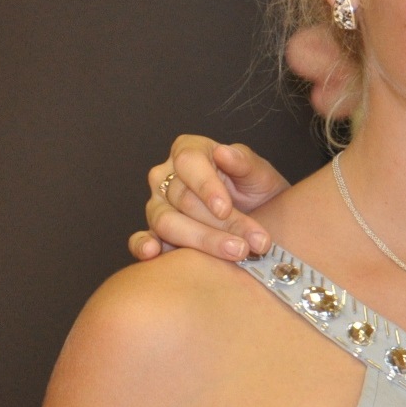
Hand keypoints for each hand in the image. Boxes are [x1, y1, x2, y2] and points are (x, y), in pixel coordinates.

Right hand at [130, 137, 290, 262]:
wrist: (264, 217)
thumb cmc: (258, 189)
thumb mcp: (260, 173)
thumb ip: (244, 162)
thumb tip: (224, 153)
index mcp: (190, 152)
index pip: (189, 162)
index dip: (206, 186)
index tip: (225, 209)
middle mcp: (167, 176)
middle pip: (183, 199)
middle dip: (220, 224)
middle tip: (248, 244)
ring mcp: (157, 204)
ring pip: (167, 222)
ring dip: (202, 241)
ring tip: (236, 253)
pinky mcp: (154, 232)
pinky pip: (141, 239)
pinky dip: (143, 246)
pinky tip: (154, 254)